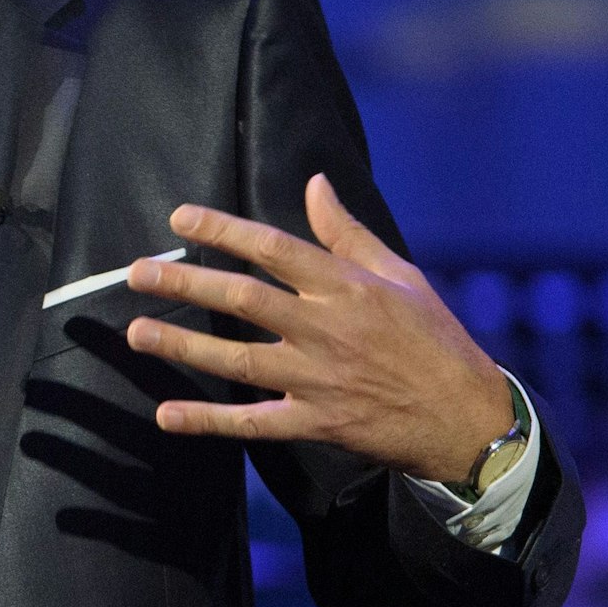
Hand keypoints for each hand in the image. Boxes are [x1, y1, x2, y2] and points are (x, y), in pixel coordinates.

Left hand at [122, 174, 514, 481]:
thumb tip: (315, 183)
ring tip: (137, 333)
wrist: (470, 420)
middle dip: (186, 284)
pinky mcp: (318, 423)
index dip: (224, 230)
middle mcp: (327, 330)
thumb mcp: (400, 275)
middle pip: (244, 299)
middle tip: (137, 274)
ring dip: (184, 346)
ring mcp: (320, 380)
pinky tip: (169, 415)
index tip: (181, 218)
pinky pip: (255, 423)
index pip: (274, 249)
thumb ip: (347, 233)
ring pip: (240, 361)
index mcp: (347, 288)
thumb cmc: (435, 339)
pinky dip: (210, 421)